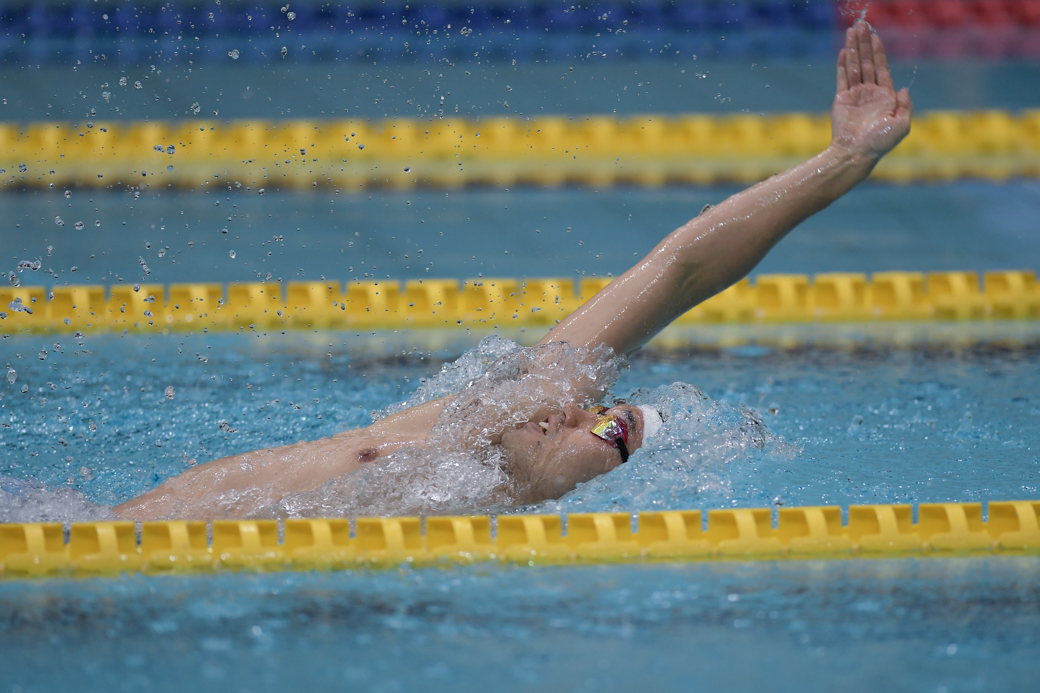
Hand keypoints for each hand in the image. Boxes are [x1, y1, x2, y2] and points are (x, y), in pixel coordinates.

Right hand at [831, 21, 911, 161]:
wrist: (855, 153)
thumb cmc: (880, 142)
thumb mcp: (902, 126)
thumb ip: (906, 106)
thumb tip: (903, 89)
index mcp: (885, 97)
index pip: (882, 68)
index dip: (879, 52)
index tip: (876, 36)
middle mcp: (870, 93)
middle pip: (867, 63)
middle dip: (865, 44)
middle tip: (861, 25)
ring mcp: (855, 96)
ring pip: (854, 67)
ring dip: (854, 49)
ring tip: (852, 31)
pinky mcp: (841, 100)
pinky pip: (842, 78)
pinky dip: (843, 64)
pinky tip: (844, 51)